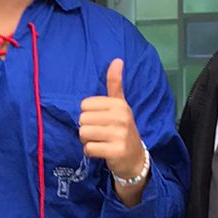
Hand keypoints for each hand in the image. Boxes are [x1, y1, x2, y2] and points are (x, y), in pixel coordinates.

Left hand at [78, 59, 146, 180]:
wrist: (135, 158)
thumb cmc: (122, 129)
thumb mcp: (120, 105)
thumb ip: (115, 84)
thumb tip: (117, 59)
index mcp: (119, 104)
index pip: (84, 105)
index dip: (88, 115)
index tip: (101, 121)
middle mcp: (121, 117)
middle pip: (82, 120)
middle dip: (87, 129)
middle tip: (101, 134)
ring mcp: (120, 134)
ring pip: (83, 134)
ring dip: (87, 141)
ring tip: (101, 142)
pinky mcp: (116, 151)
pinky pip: (88, 149)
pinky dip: (91, 152)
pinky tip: (102, 151)